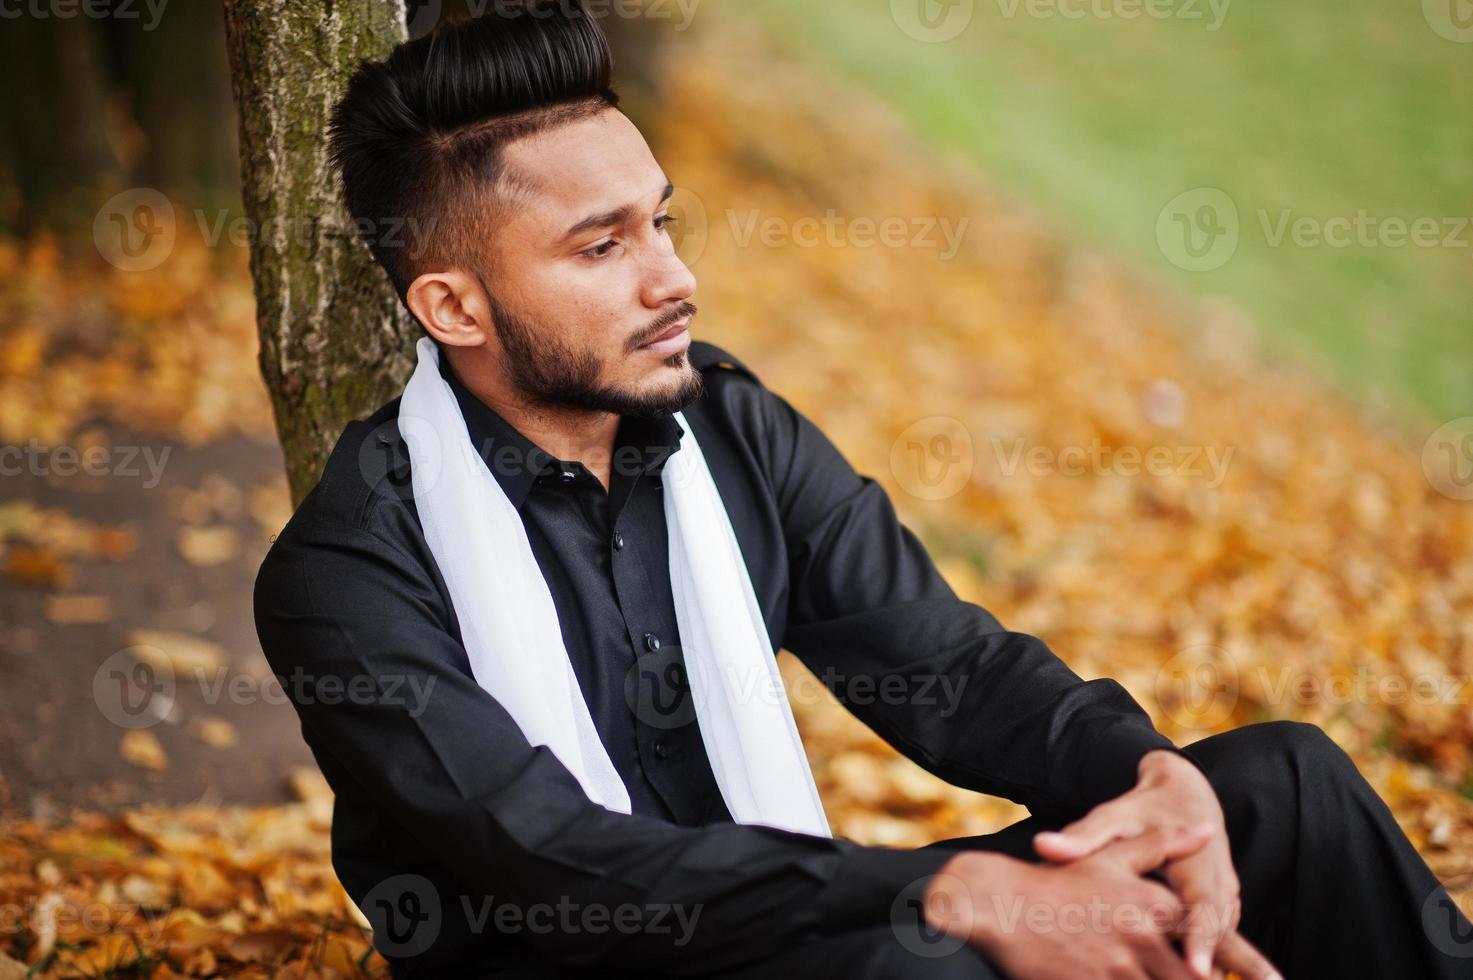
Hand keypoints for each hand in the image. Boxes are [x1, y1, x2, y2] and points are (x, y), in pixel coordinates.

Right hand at [924, 824, 1215, 978]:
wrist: (998, 904)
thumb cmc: (1057, 881)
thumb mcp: (1111, 852)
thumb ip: (1163, 844)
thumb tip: (1206, 829)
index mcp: (1152, 906)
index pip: (1209, 940)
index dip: (1243, 965)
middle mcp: (1140, 940)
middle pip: (1193, 976)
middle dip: (1212, 979)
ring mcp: (1116, 969)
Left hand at [1031, 749, 1278, 979]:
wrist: (1184, 794)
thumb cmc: (1144, 810)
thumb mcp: (1114, 818)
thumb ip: (1084, 836)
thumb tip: (1043, 847)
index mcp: (1196, 862)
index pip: (1203, 908)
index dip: (1200, 942)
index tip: (1194, 970)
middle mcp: (1219, 885)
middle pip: (1221, 935)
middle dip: (1210, 968)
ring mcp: (1226, 900)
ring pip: (1224, 942)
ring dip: (1213, 970)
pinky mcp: (1222, 909)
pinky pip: (1219, 940)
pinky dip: (1205, 960)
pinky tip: (1177, 976)